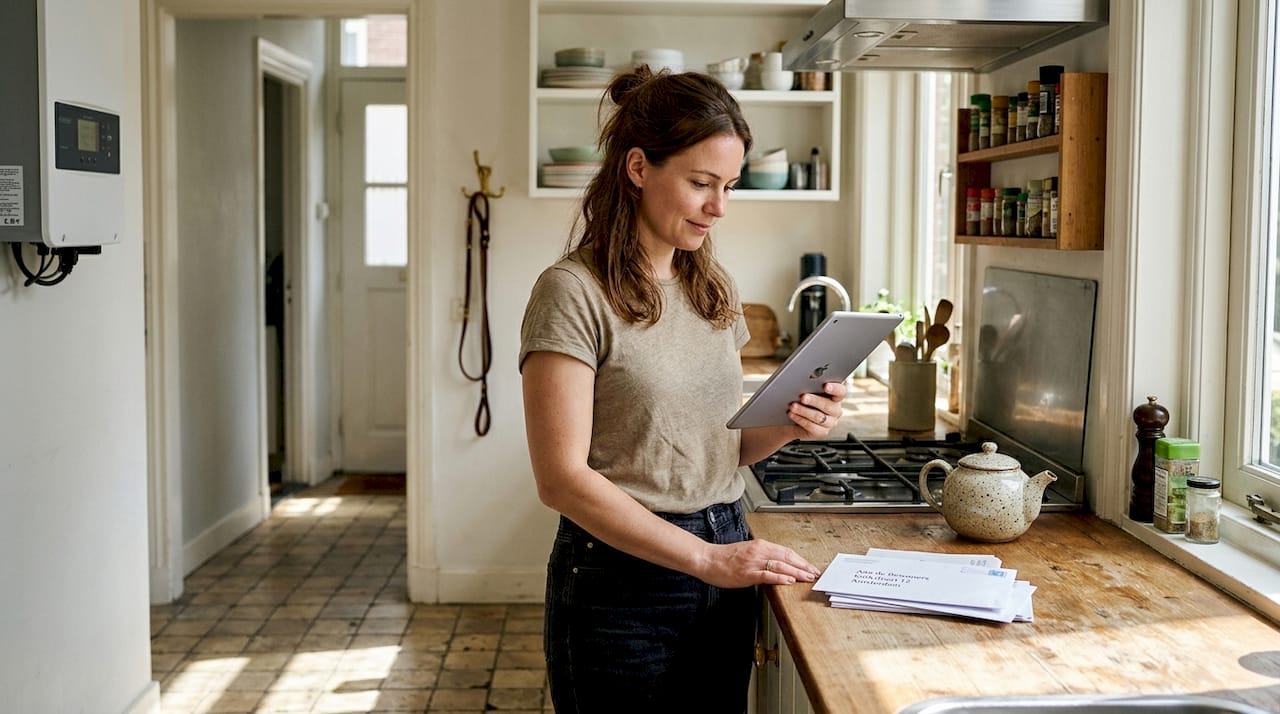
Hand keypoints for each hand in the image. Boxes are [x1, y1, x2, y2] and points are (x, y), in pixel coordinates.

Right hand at [697, 539, 822, 587]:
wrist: (707, 559)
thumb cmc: (725, 557)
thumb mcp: (747, 552)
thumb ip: (762, 557)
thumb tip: (777, 566)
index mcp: (760, 545)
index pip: (786, 552)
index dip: (800, 560)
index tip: (810, 566)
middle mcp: (759, 551)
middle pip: (787, 557)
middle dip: (803, 566)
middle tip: (814, 573)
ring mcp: (753, 562)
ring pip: (781, 566)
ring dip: (797, 572)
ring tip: (807, 578)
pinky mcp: (747, 573)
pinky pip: (767, 575)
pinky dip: (780, 578)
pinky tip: (789, 581)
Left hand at [786, 380, 845, 437]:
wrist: (792, 420)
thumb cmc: (801, 402)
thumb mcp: (807, 392)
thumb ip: (809, 387)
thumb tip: (802, 384)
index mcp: (835, 397)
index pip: (841, 392)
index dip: (835, 389)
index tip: (826, 386)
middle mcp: (835, 410)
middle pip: (829, 405)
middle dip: (814, 400)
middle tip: (803, 397)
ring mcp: (830, 423)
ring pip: (819, 417)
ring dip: (804, 411)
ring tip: (793, 406)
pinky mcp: (822, 432)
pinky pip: (812, 427)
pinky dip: (800, 419)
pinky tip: (792, 414)